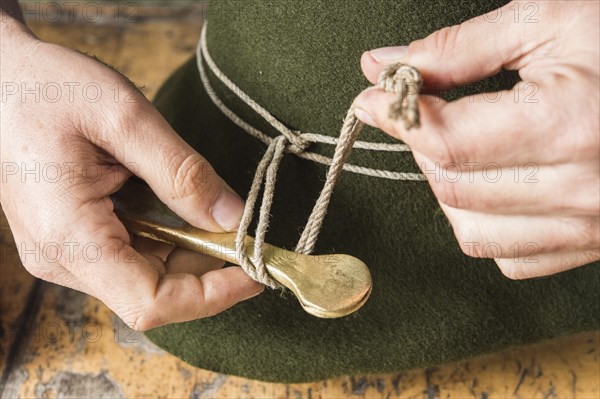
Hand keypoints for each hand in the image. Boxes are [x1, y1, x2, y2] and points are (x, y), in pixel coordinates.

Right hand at [1, 18, 262, 329]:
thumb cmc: (46, 88)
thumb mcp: (123, 117)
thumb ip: (182, 173)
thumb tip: (233, 218)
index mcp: (69, 237)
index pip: (152, 302)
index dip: (212, 296)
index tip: (256, 272)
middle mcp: (63, 258)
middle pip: (154, 294)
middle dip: (210, 271)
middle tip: (249, 236)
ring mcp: (66, 253)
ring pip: (147, 279)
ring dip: (193, 256)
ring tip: (223, 221)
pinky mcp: (73, 240)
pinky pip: (133, 258)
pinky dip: (171, 243)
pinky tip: (188, 214)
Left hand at [353, 1, 598, 278]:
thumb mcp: (551, 21)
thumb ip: (459, 49)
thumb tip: (384, 65)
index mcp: (569, 125)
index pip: (445, 141)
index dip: (397, 117)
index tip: (374, 96)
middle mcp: (582, 189)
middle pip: (451, 187)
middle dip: (422, 145)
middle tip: (426, 110)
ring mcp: (590, 225)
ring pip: (472, 231)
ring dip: (448, 187)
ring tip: (464, 144)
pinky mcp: (592, 243)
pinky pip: (510, 257)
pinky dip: (484, 223)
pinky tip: (496, 184)